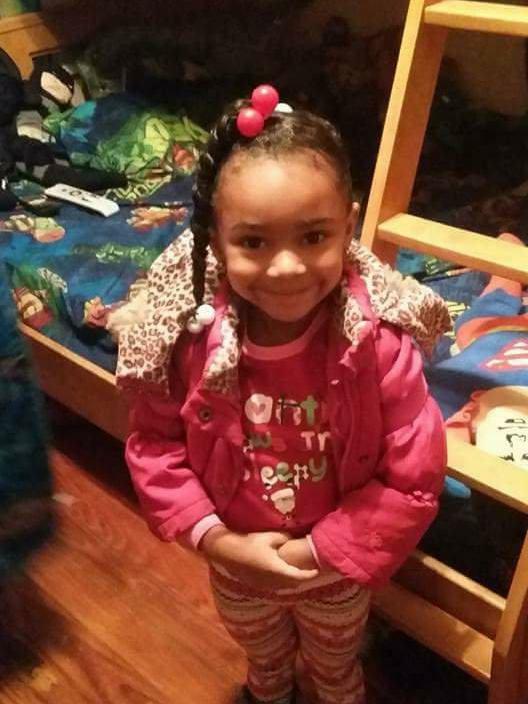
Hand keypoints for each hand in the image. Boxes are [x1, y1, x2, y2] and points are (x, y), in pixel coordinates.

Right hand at [201, 527, 318, 588]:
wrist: (228, 552)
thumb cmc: (250, 542)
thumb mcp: (270, 536)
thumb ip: (285, 538)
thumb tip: (293, 539)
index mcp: (278, 569)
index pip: (299, 576)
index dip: (309, 574)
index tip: (316, 570)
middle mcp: (273, 581)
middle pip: (293, 583)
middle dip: (301, 578)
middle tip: (308, 569)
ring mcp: (264, 585)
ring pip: (283, 586)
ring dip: (291, 580)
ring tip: (296, 571)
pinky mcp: (257, 584)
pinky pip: (274, 586)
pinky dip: (281, 581)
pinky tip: (280, 572)